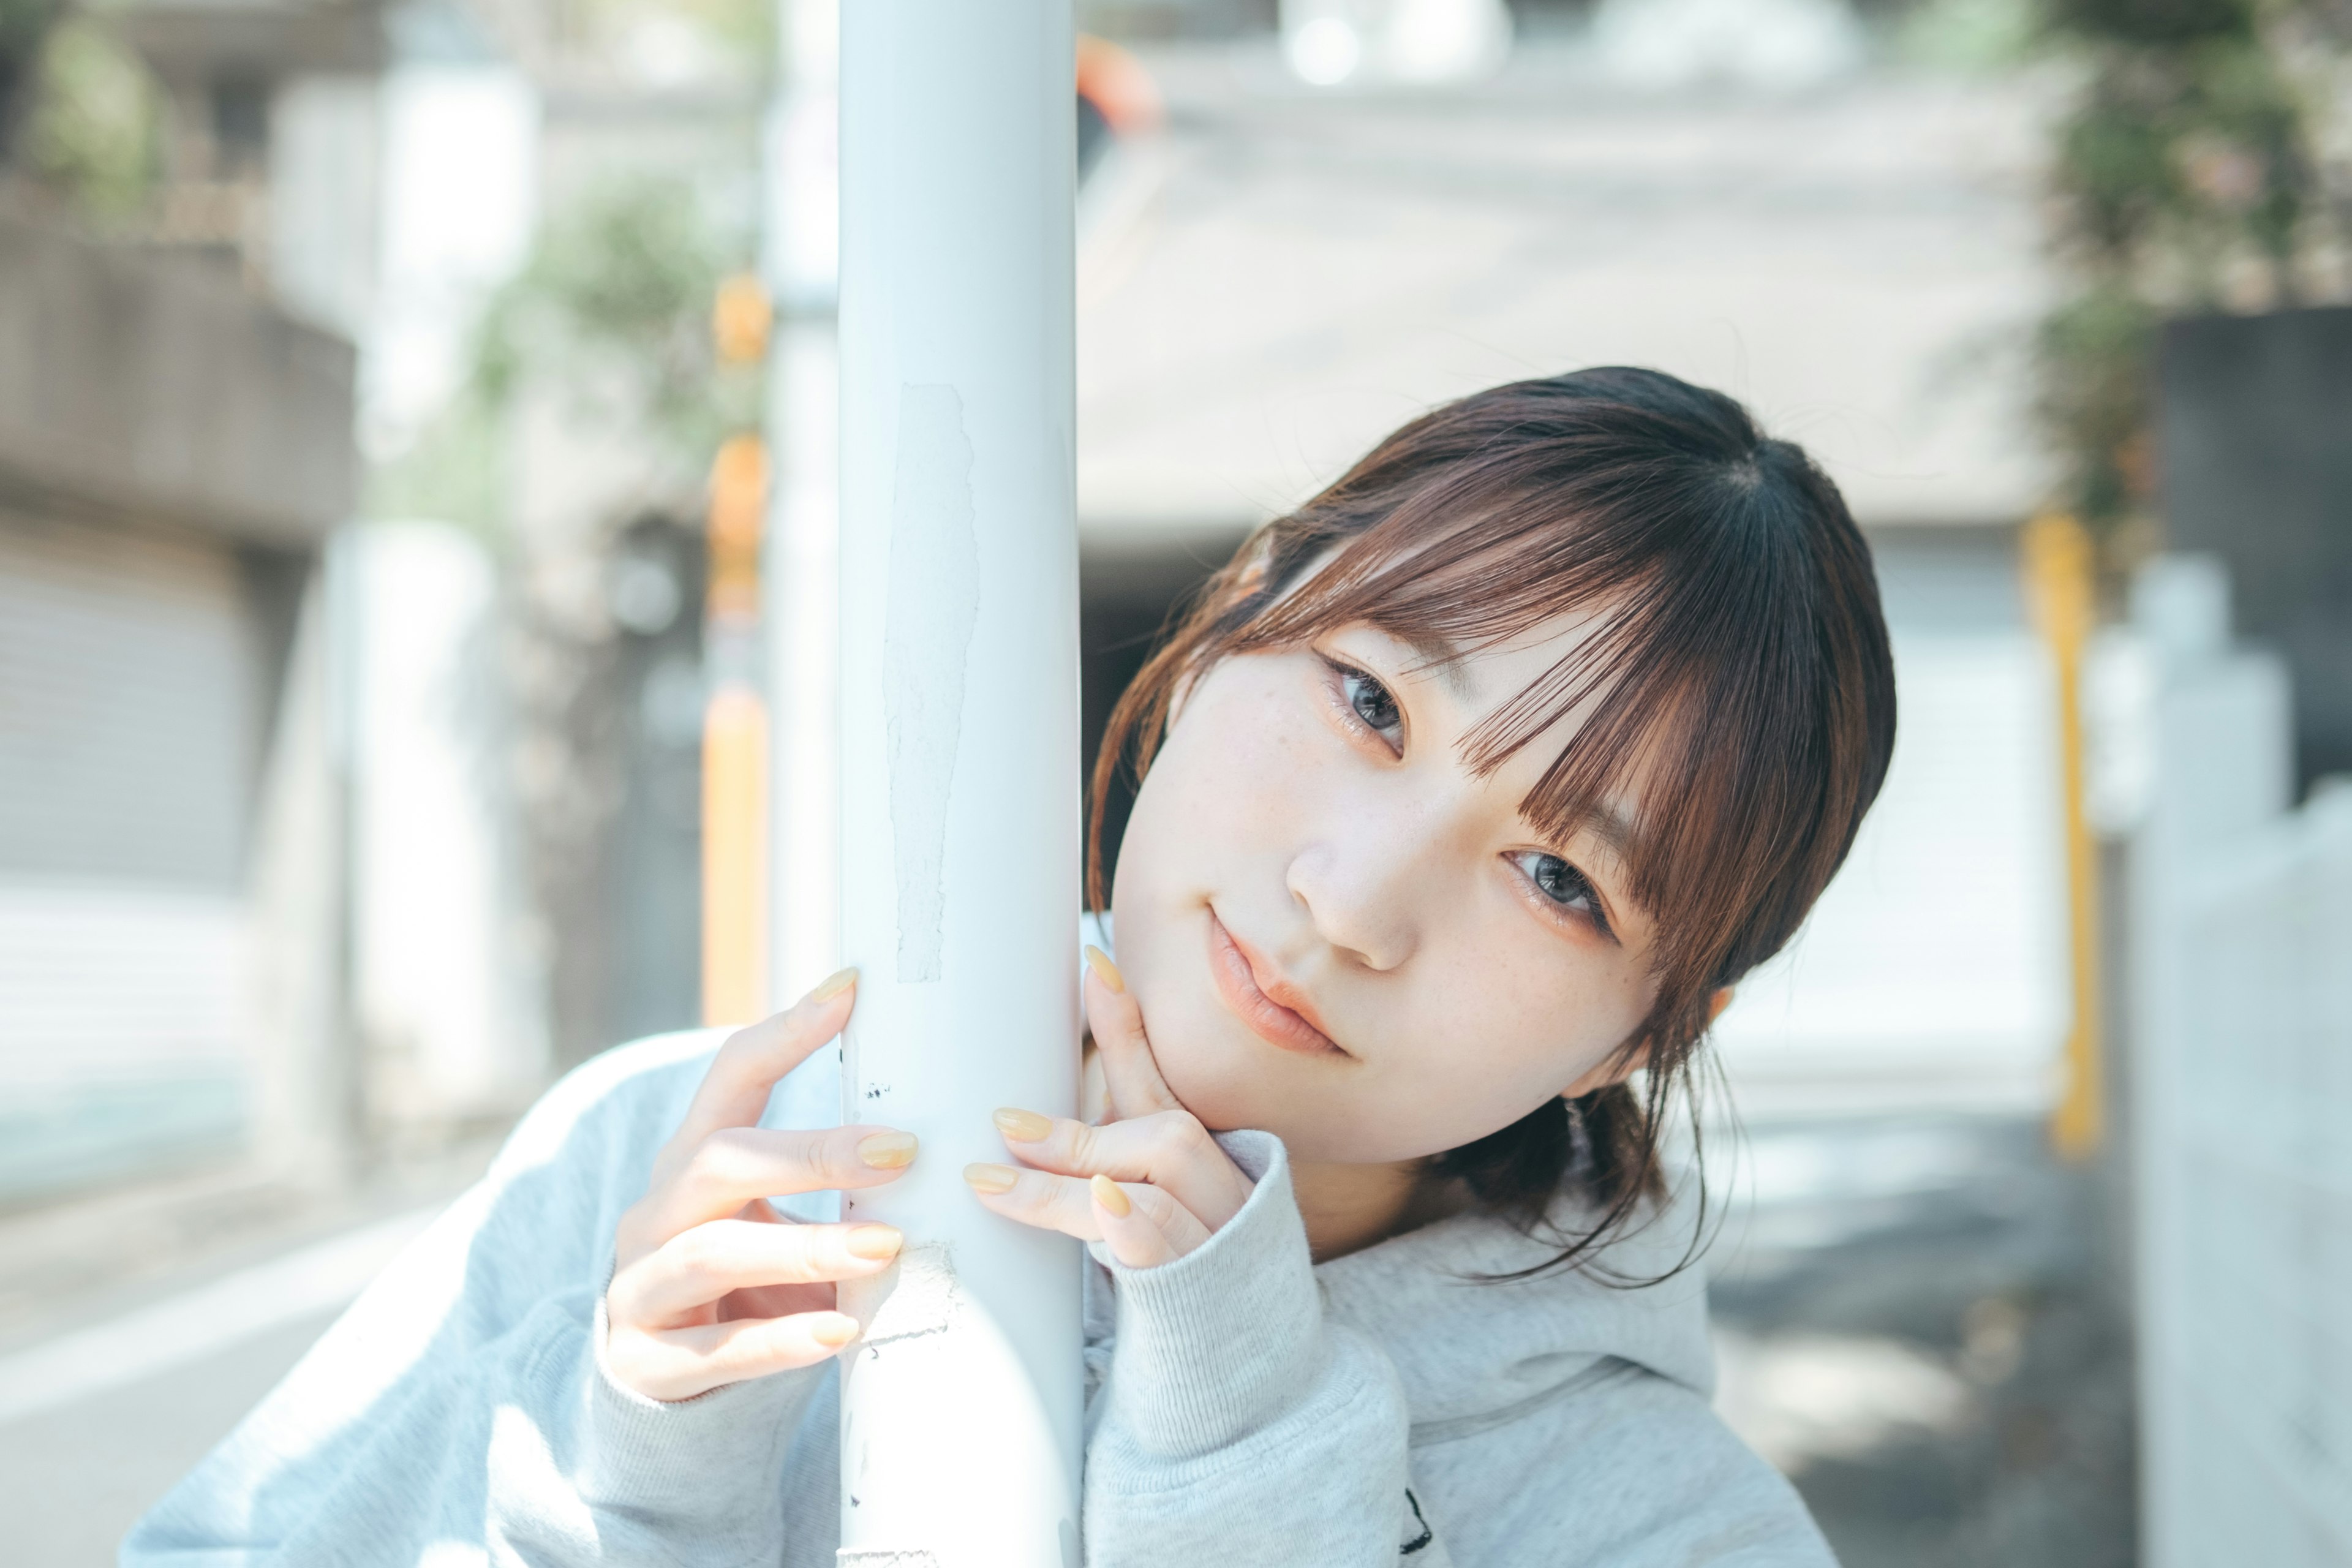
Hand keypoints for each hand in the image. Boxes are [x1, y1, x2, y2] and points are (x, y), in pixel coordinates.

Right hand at [606, 970, 917, 1401]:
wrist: (660, 1375)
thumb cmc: (743, 1276)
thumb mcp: (770, 1213)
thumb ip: (835, 1180)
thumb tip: (954, 1137)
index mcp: (691, 1159)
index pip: (730, 1075)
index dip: (785, 1031)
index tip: (852, 991)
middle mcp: (656, 1211)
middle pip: (720, 1159)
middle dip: (812, 1152)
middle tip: (904, 1153)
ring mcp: (642, 1286)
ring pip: (712, 1252)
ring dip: (805, 1247)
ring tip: (885, 1248)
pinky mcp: (649, 1361)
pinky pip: (716, 1349)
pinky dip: (781, 1344)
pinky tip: (840, 1335)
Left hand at [964, 947, 1256, 1268]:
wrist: (1241, 1386)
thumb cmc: (1174, 1293)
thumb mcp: (1142, 1222)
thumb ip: (1106, 1170)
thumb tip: (1020, 1126)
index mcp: (1211, 1167)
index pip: (1165, 1087)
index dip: (1129, 1028)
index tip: (1091, 966)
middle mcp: (1227, 1197)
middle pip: (1166, 1133)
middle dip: (1080, 1130)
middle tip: (1004, 1124)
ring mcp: (1219, 1247)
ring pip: (1152, 1186)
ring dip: (1069, 1174)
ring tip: (993, 1178)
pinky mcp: (1199, 1297)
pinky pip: (1161, 1246)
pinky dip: (1127, 1222)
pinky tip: (1101, 1205)